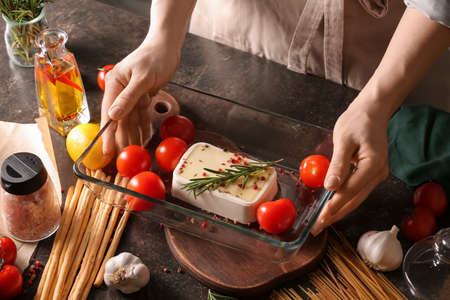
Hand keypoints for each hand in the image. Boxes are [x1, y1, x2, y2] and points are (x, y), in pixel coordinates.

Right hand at [101, 39, 179, 154]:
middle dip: (121, 138)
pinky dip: (142, 126)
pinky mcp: (141, 95)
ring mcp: (130, 94)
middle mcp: (119, 90)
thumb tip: (114, 116)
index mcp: (114, 84)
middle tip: (124, 156)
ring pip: (130, 119)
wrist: (167, 46)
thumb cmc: (155, 57)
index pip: (109, 114)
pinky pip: (140, 115)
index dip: (108, 134)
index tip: (107, 150)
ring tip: (135, 151)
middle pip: (119, 120)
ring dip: (133, 135)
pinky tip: (143, 137)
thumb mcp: (143, 78)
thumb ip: (129, 98)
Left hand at [310, 99, 389, 234]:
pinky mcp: (371, 173)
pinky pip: (357, 191)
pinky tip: (332, 205)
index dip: (333, 206)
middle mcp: (378, 173)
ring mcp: (376, 175)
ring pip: (356, 198)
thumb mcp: (344, 140)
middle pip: (354, 200)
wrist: (372, 111)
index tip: (320, 218)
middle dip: (335, 215)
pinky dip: (344, 199)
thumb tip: (330, 187)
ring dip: (339, 210)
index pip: (350, 191)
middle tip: (317, 228)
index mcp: (372, 165)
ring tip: (323, 221)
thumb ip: (338, 164)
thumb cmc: (357, 121)